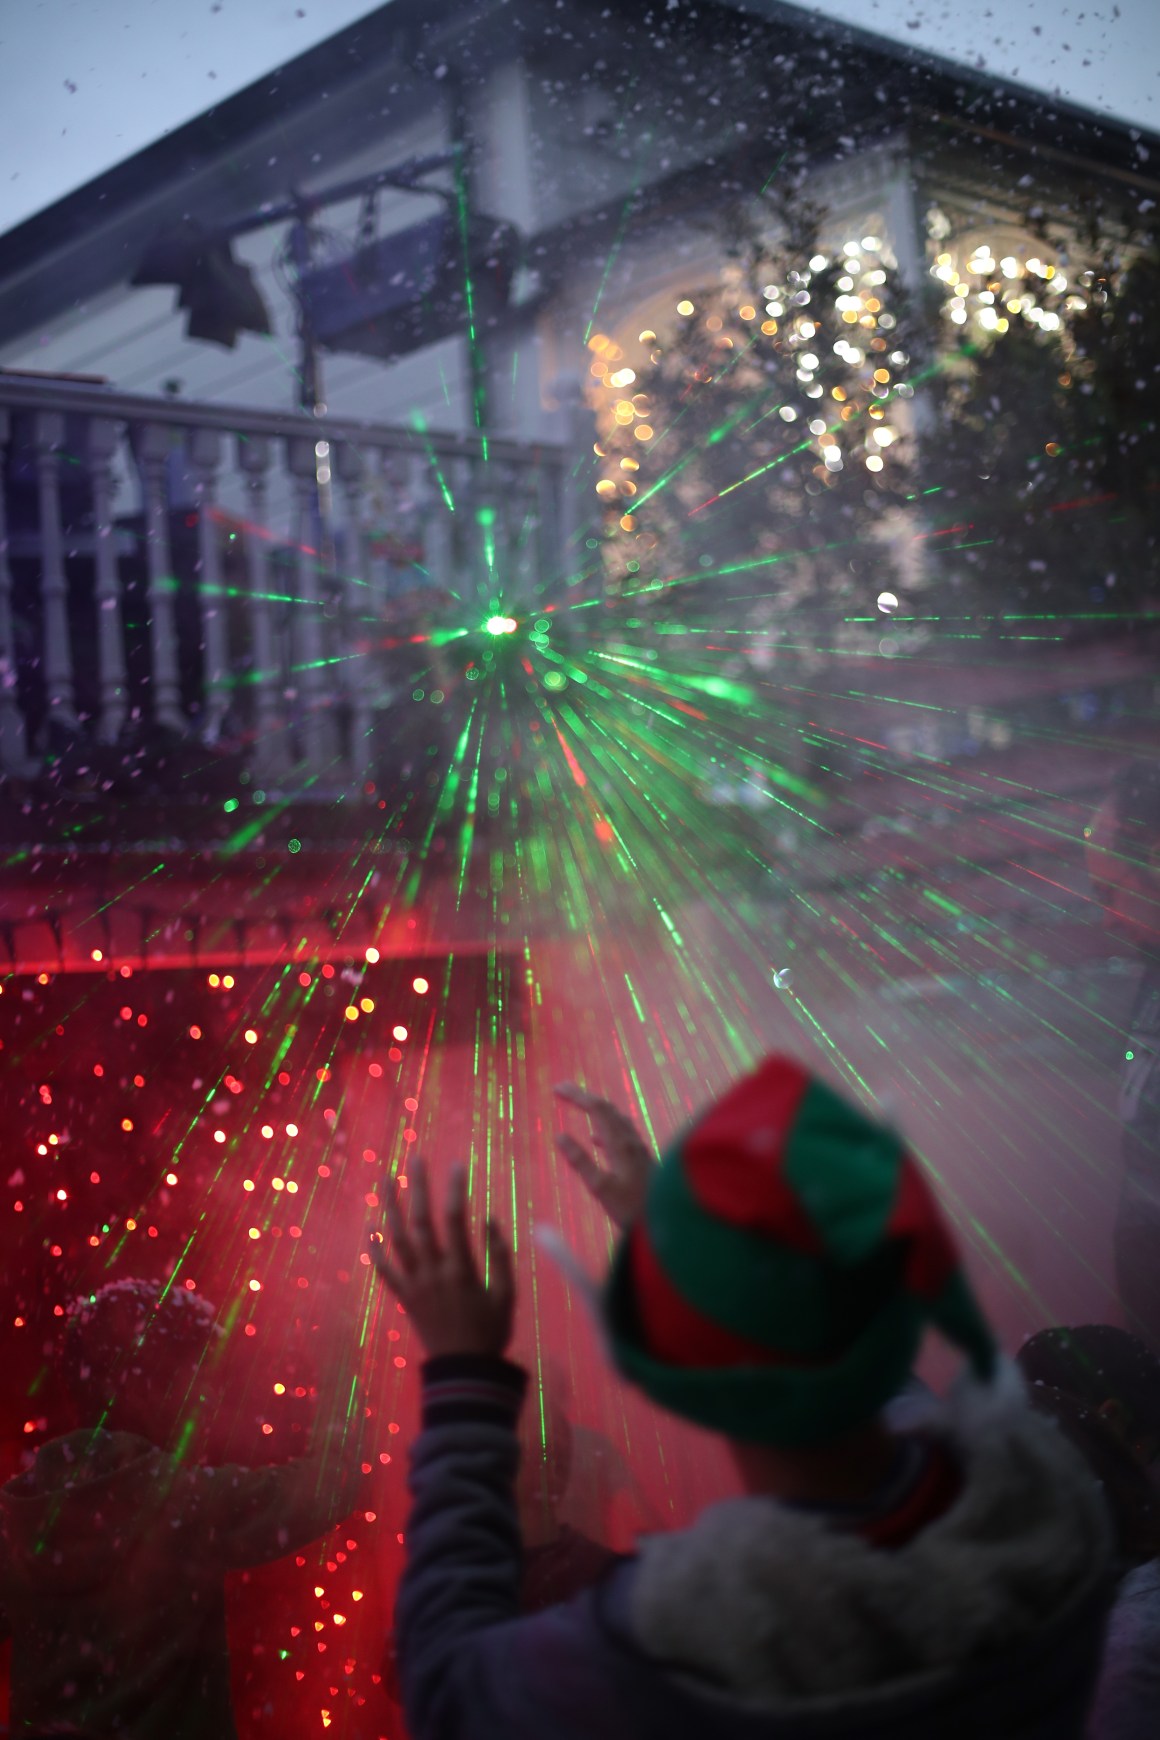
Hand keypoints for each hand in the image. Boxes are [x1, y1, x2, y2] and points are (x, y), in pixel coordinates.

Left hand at [369, 1158, 514, 1359]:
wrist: (463, 1371)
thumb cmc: (490, 1331)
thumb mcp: (506, 1295)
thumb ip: (500, 1256)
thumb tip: (489, 1219)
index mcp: (461, 1269)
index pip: (455, 1219)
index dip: (456, 1189)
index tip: (458, 1164)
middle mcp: (433, 1272)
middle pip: (421, 1221)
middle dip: (418, 1186)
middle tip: (415, 1157)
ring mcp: (415, 1285)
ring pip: (397, 1239)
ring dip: (390, 1206)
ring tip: (385, 1179)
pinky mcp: (404, 1298)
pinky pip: (384, 1271)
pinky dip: (375, 1249)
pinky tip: (370, 1226)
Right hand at [553, 1083, 656, 1228]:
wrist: (667, 1222)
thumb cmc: (632, 1208)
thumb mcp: (600, 1188)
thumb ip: (580, 1161)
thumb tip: (559, 1136)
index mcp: (620, 1144)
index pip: (597, 1109)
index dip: (577, 1096)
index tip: (556, 1089)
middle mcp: (631, 1141)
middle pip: (607, 1109)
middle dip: (584, 1097)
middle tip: (562, 1090)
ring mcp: (638, 1149)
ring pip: (616, 1119)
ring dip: (596, 1109)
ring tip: (579, 1106)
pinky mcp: (641, 1159)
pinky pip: (621, 1133)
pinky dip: (605, 1127)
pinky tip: (597, 1139)